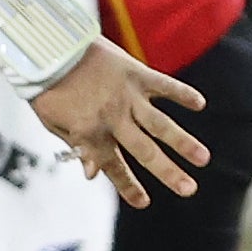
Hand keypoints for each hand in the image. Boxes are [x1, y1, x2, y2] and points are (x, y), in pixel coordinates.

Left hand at [29, 39, 210, 207]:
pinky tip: (199, 103)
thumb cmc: (48, 87)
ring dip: (183, 141)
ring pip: (159, 123)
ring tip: (203, 158)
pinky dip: (181, 93)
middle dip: (168, 172)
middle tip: (189, 189)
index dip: (127, 187)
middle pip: (145, 151)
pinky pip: (163, 85)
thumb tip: (91, 174)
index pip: (113, 167)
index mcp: (90, 133)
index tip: (143, 203)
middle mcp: (113, 118)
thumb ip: (76, 148)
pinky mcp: (135, 73)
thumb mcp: (53, 123)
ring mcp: (126, 95)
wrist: (50, 47)